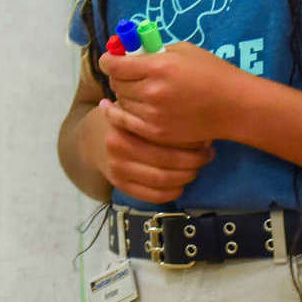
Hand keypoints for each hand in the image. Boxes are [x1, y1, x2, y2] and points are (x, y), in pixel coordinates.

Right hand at [83, 100, 214, 204]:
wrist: (93, 138)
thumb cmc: (125, 119)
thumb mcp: (136, 106)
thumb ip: (160, 112)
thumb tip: (200, 125)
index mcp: (123, 126)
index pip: (165, 139)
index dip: (190, 142)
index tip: (206, 140)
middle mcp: (117, 149)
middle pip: (166, 162)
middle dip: (194, 161)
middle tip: (208, 155)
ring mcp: (117, 170)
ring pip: (162, 181)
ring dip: (186, 177)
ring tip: (198, 167)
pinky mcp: (120, 186)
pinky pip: (153, 195)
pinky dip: (173, 192)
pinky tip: (182, 183)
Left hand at [99, 40, 245, 147]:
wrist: (235, 106)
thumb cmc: (211, 72)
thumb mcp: (182, 50)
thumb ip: (153, 51)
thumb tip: (129, 52)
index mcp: (158, 66)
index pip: (115, 65)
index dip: (108, 61)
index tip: (110, 60)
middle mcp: (153, 91)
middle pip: (116, 84)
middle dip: (118, 77)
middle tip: (125, 74)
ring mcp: (154, 114)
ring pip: (121, 103)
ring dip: (124, 95)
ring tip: (135, 90)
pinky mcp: (157, 132)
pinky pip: (127, 123)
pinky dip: (121, 114)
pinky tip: (119, 108)